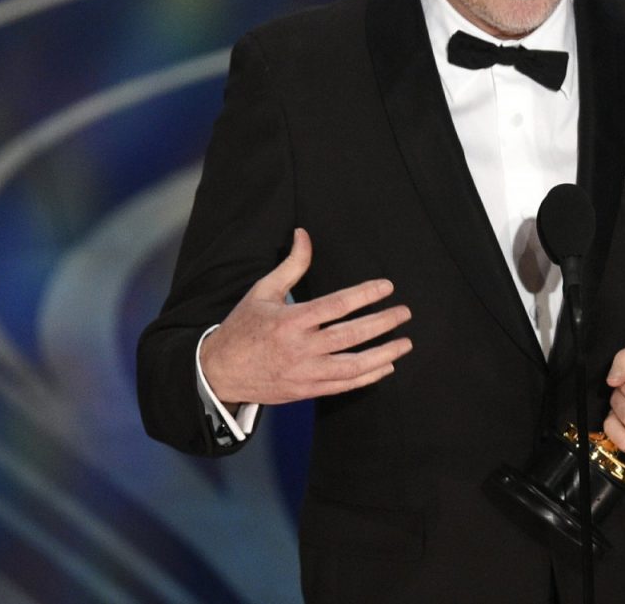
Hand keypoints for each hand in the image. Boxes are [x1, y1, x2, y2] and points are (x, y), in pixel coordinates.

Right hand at [200, 228, 411, 404]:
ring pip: (352, 365)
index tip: (387, 287)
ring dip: (383, 354)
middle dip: (382, 323)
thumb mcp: (263, 291)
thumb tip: (303, 234)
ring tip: (405, 343)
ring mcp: (305, 372)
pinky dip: (367, 377)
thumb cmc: (243, 328)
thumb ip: (291, 265)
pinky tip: (386, 366)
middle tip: (404, 313)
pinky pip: (343, 385)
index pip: (337, 305)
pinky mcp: (306, 390)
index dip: (366, 295)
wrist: (219, 373)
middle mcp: (301, 348)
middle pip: (350, 335)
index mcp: (291, 320)